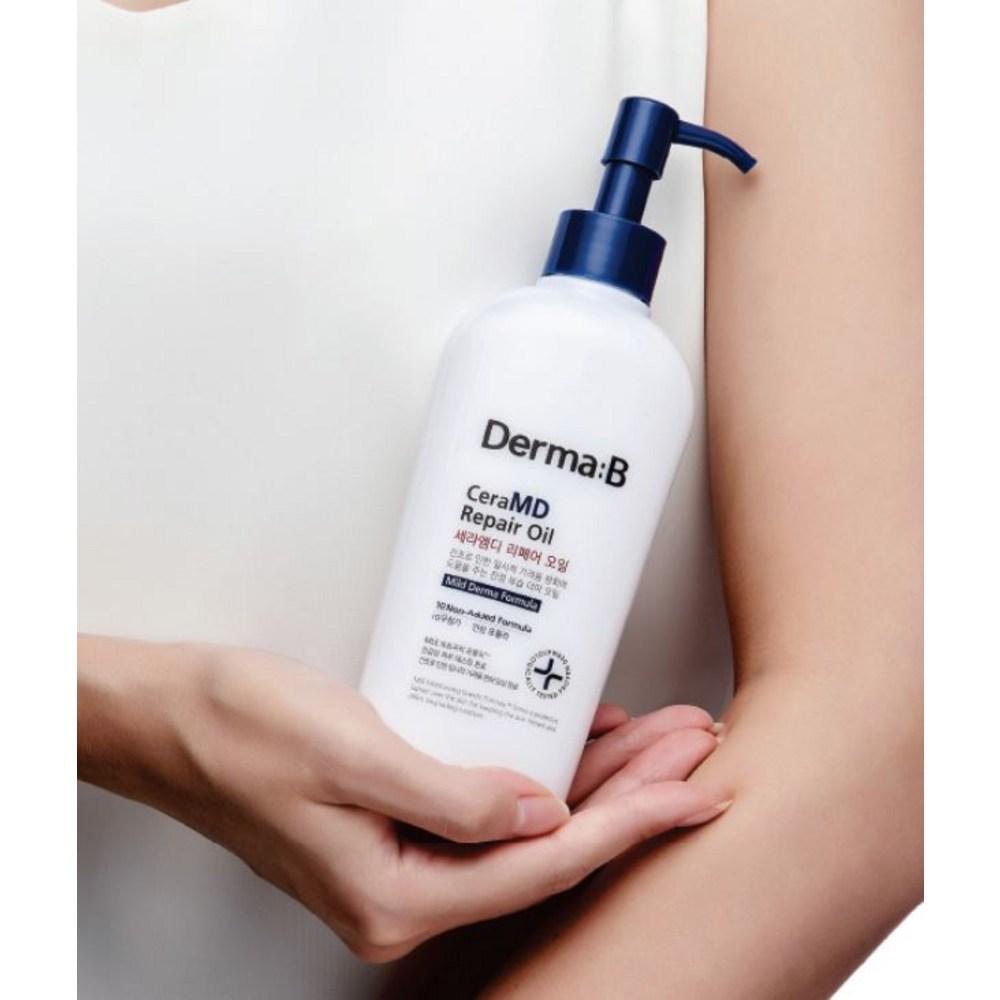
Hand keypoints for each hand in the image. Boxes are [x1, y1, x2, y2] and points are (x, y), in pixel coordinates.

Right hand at [78, 637, 728, 961]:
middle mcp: (406, 895)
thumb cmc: (242, 731)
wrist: (173, 716)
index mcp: (397, 898)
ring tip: (659, 741)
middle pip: (549, 849)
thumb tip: (544, 815)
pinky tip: (576, 741)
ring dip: (594, 781)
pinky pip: (490, 806)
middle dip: (631, 796)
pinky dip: (540, 772)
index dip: (631, 823)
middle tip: (695, 747)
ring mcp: (402, 860)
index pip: (546, 865)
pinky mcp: (396, 824)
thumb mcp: (353, 756)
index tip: (694, 790)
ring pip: (527, 827)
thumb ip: (456, 797)